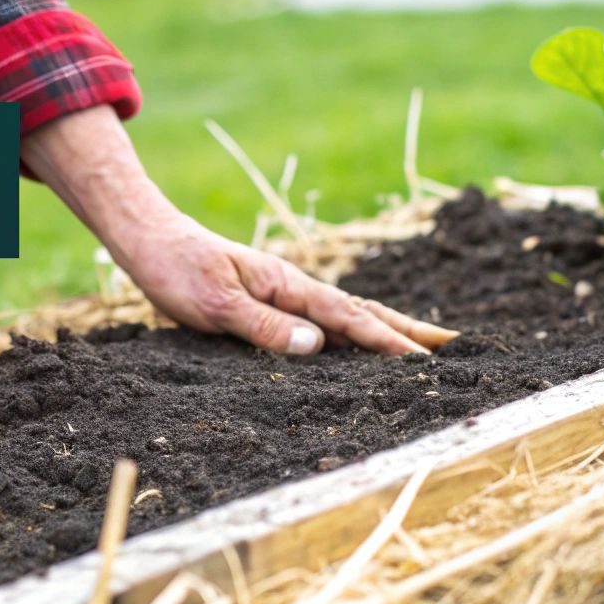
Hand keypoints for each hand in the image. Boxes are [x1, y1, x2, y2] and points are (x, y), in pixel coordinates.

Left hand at [21, 106, 457, 355]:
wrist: (151, 242)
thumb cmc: (177, 271)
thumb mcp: (215, 305)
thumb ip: (264, 327)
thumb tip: (317, 346)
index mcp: (288, 287)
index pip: (348, 319)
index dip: (387, 342)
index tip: (424, 361)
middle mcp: (295, 289)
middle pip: (363, 313)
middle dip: (407, 331)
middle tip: (452, 347)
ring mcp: (286, 295)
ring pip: (349, 316)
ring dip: (388, 330)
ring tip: (424, 346)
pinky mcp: (273, 303)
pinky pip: (326, 321)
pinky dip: (355, 331)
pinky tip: (361, 344)